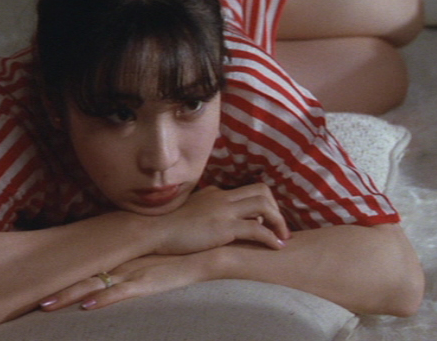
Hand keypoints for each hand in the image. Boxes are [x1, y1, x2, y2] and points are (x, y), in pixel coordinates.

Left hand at [39, 253, 210, 311]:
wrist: (212, 247)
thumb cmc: (187, 249)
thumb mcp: (159, 252)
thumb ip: (143, 255)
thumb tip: (131, 261)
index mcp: (125, 255)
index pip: (89, 264)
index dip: (66, 273)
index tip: (43, 281)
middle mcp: (125, 262)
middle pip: (84, 275)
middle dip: (58, 287)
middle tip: (30, 299)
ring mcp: (135, 271)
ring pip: (95, 284)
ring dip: (69, 296)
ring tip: (44, 307)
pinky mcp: (150, 281)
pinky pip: (122, 292)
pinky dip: (104, 300)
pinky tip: (87, 307)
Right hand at [155, 184, 290, 254]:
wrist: (153, 230)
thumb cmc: (169, 225)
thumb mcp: (191, 209)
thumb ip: (207, 207)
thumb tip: (220, 216)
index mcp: (217, 193)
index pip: (250, 189)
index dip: (265, 203)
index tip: (269, 219)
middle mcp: (223, 198)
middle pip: (262, 192)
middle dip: (277, 209)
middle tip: (280, 228)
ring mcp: (224, 211)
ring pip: (264, 206)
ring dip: (279, 222)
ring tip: (283, 238)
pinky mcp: (224, 228)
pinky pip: (257, 229)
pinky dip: (271, 237)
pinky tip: (276, 247)